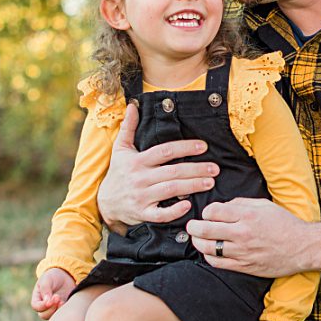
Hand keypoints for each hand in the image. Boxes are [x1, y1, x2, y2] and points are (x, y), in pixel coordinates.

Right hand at [31, 267, 75, 319]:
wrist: (65, 275)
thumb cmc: (53, 276)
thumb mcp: (47, 279)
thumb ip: (45, 289)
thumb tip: (47, 302)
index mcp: (37, 298)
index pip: (36, 307)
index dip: (42, 306)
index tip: (50, 300)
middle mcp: (44, 306)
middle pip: (44, 315)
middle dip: (51, 309)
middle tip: (57, 297)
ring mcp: (54, 308)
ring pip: (53, 317)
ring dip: (57, 311)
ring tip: (62, 301)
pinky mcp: (63, 308)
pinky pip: (62, 314)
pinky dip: (64, 311)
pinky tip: (67, 303)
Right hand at [97, 101, 218, 228]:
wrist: (105, 203)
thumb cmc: (118, 173)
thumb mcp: (120, 149)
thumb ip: (128, 127)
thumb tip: (132, 105)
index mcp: (137, 161)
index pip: (164, 151)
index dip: (184, 147)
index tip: (204, 146)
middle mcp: (140, 178)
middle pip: (172, 172)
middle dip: (195, 169)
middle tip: (215, 168)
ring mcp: (141, 197)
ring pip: (170, 190)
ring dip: (192, 186)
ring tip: (210, 182)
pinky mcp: (143, 213)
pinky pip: (160, 215)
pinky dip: (174, 212)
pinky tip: (188, 205)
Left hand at [186, 197, 315, 278]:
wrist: (303, 247)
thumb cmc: (286, 225)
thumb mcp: (266, 205)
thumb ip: (242, 203)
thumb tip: (223, 205)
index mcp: (248, 215)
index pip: (213, 211)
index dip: (206, 212)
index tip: (208, 214)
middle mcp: (243, 233)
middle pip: (205, 229)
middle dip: (194, 227)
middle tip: (192, 226)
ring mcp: (243, 251)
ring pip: (208, 247)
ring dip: (198, 242)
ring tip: (199, 239)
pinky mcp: (244, 266)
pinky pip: (218, 263)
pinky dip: (209, 257)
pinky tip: (211, 252)